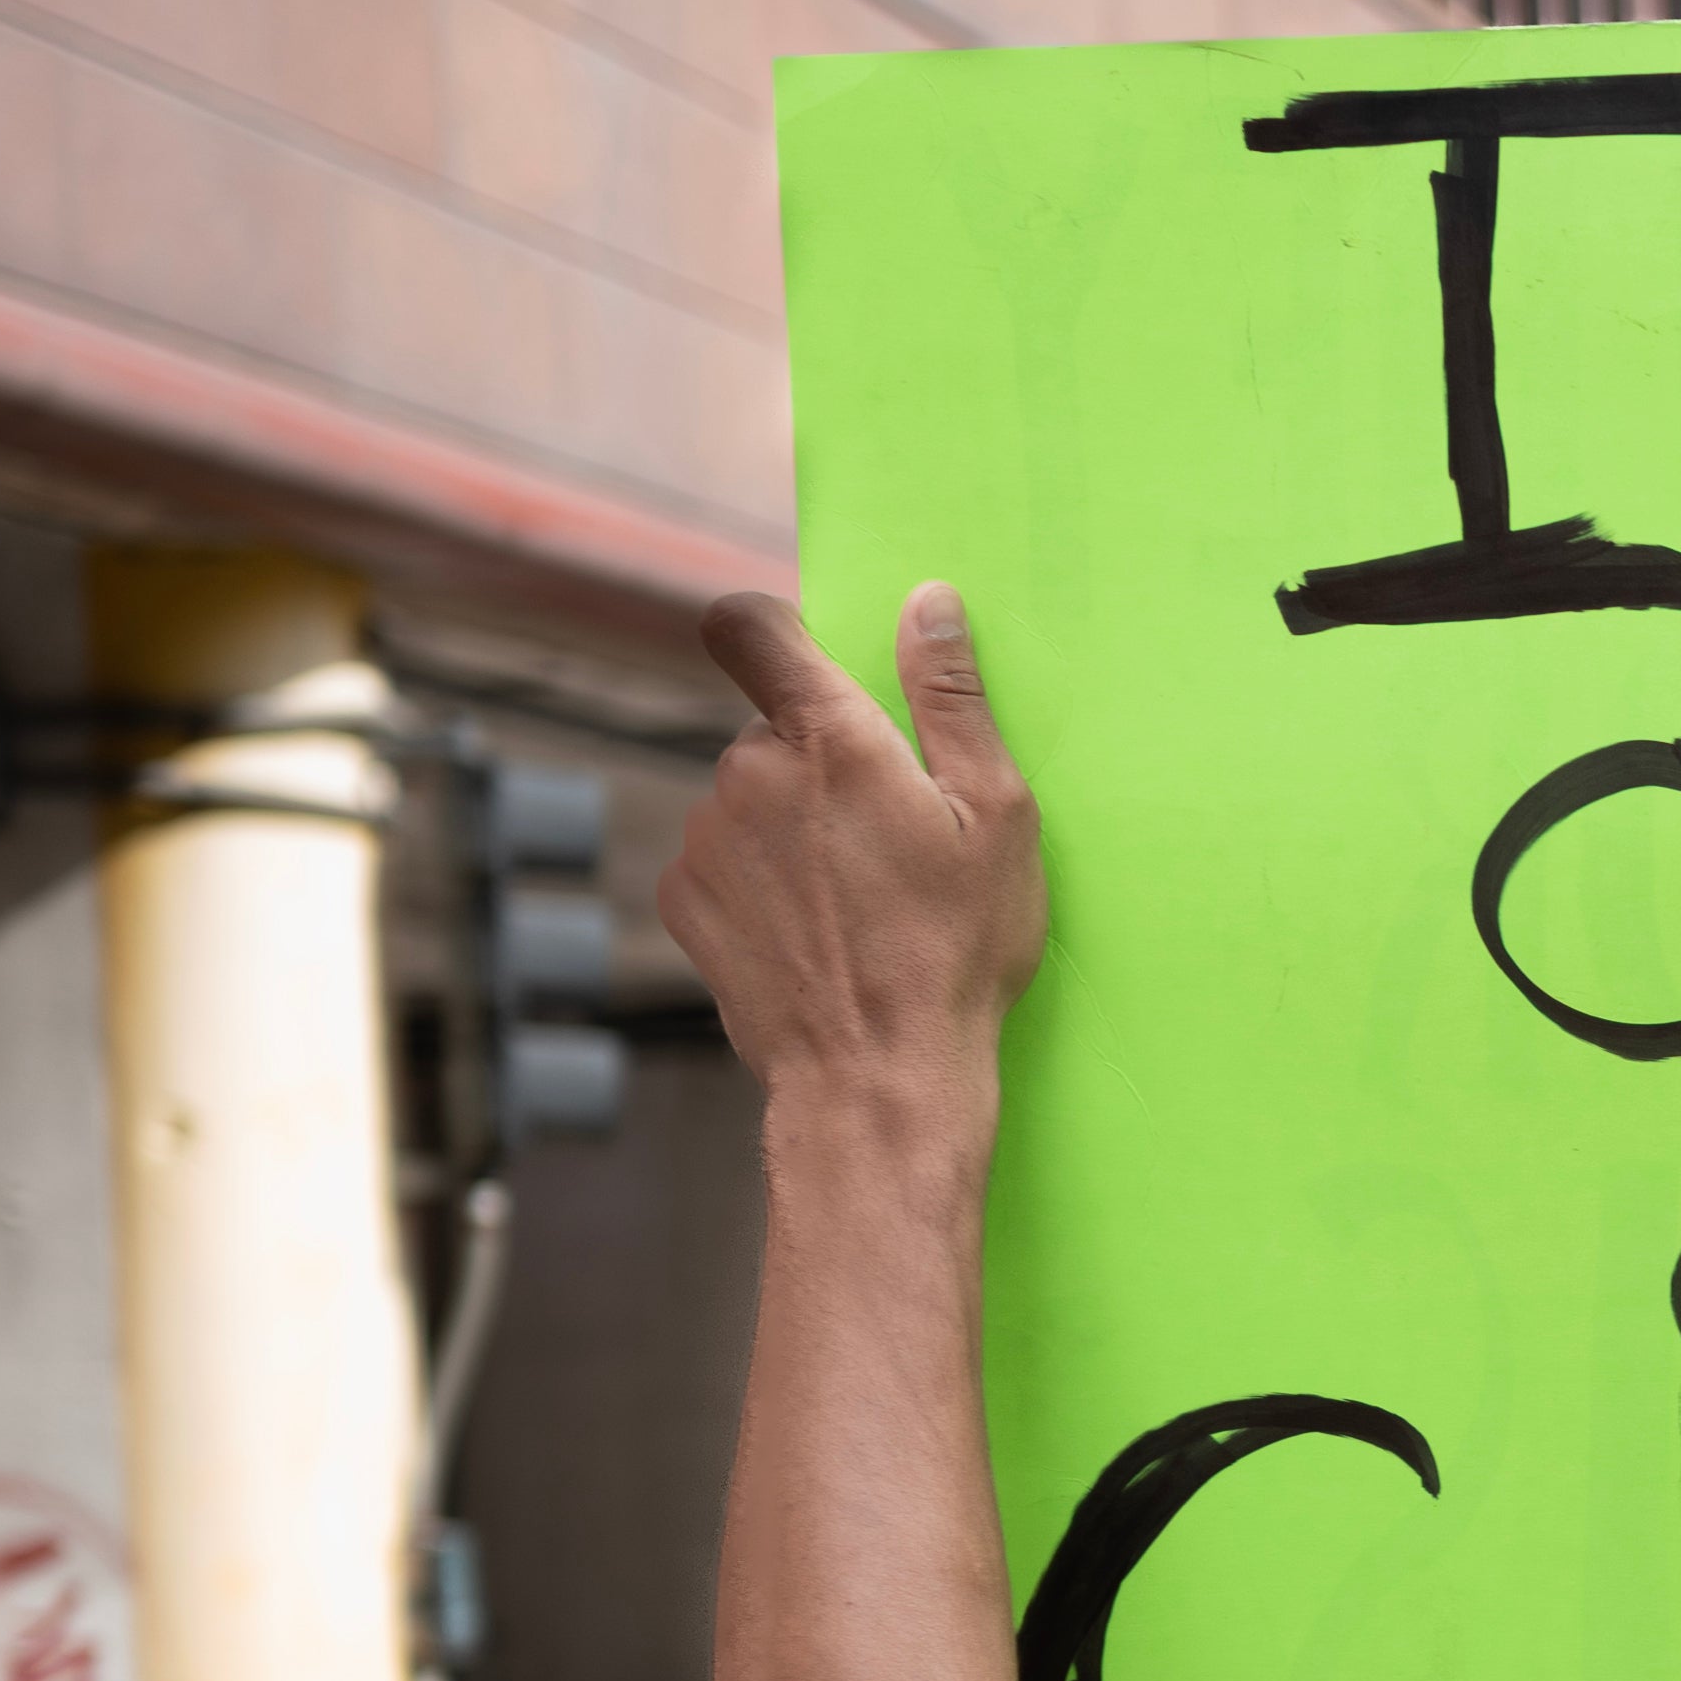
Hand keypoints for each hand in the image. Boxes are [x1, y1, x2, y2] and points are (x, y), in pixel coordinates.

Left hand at [667, 583, 1045, 1153]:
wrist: (875, 1079)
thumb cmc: (952, 951)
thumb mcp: (995, 818)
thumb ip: (954, 698)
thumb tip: (929, 601)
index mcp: (827, 737)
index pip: (749, 626)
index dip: (768, 628)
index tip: (800, 659)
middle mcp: (747, 773)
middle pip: (771, 729)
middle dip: (818, 763)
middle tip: (885, 837)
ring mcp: (705, 838)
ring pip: (746, 797)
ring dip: (788, 826)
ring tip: (853, 900)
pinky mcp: (684, 899)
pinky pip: (719, 858)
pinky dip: (757, 881)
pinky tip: (811, 932)